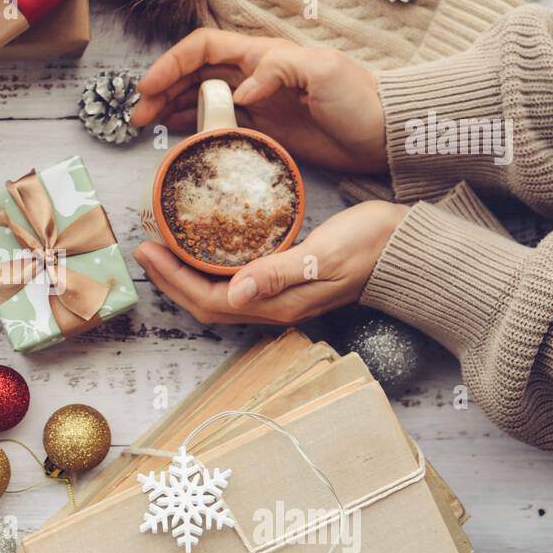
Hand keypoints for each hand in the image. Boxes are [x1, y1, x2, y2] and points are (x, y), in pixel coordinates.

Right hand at [131, 29, 387, 174]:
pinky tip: (175, 138)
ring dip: (169, 109)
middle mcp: (253, 75)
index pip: (203, 48)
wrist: (384, 135)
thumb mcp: (323, 72)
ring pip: (199, 99)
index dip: (171, 64)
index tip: (148, 87)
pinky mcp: (262, 130)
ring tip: (145, 127)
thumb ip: (278, 70)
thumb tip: (239, 92)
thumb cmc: (359, 98)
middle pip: (193, 74)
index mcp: (262, 54)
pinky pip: (216, 125)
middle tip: (138, 116)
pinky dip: (191, 128)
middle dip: (160, 89)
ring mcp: (255, 104)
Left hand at [134, 201, 409, 324]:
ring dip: (185, 277)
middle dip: (170, 281)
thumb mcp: (324, 254)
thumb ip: (279, 273)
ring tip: (163, 250)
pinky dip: (209, 269)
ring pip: (218, 296)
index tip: (148, 251)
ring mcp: (281, 297)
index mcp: (278, 304)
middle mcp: (274, 307)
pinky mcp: (287, 282)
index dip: (174, 280)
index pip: (210, 300)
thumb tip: (234, 291)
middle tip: (143, 249)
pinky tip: (202, 251)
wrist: (409, 248)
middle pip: (206, 304)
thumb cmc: (371, 246)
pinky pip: (235, 283)